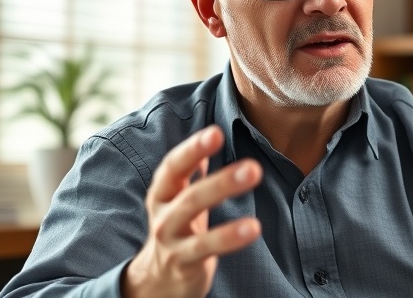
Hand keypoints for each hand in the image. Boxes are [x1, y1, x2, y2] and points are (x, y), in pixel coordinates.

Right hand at [122, 126, 261, 297]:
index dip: (193, 149)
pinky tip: (254, 227)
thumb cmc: (177, 228)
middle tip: (253, 166)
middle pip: (189, 193)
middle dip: (221, 179)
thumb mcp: (179, 197)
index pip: (174, 166)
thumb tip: (210, 133)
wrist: (158, 279)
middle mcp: (162, 213)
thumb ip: (192, 168)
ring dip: (225, 198)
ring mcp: (169, 238)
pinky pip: (206, 247)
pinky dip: (229, 237)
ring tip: (255, 184)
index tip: (216, 132)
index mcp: (163, 193)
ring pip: (194, 215)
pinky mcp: (182, 262)